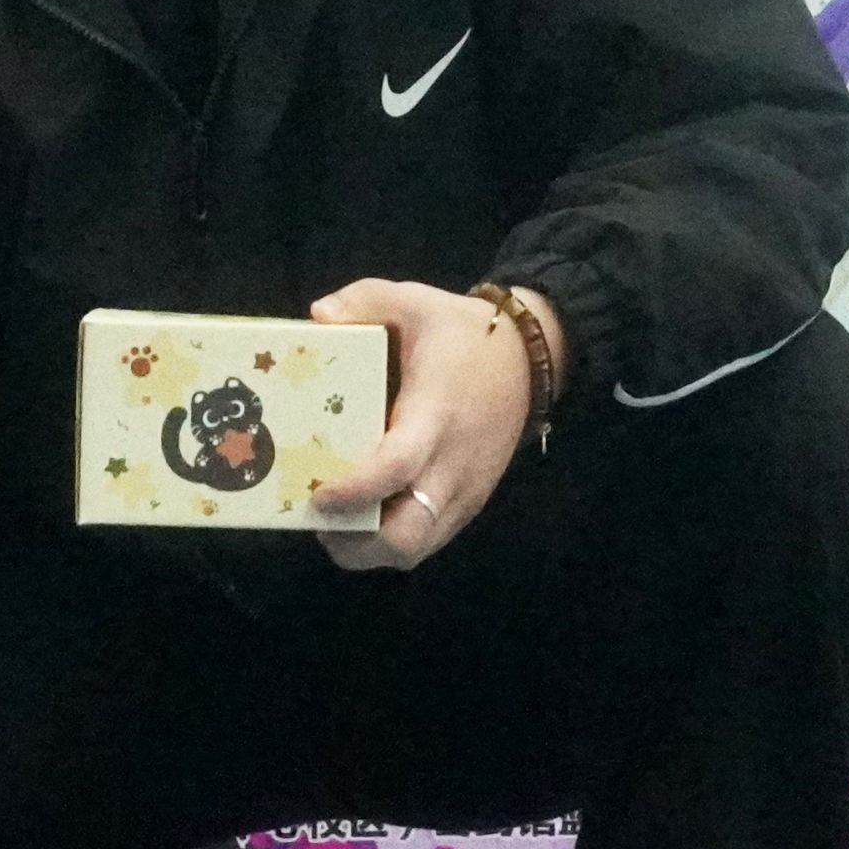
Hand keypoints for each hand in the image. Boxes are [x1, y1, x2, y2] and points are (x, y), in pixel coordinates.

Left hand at [306, 278, 542, 571]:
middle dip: (357, 544)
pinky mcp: (472, 501)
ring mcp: (465, 491)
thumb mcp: (415, 301)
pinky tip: (372, 516)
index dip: (354, 491)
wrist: (530, 358)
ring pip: (418, 549)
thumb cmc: (466, 335)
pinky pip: (431, 539)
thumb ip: (365, 300)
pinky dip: (397, 540)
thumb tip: (317, 316)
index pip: (396, 468)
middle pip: (407, 537)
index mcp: (435, 415)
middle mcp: (452, 465)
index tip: (318, 495)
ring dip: (373, 549)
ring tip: (340, 524)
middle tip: (322, 519)